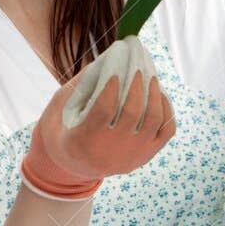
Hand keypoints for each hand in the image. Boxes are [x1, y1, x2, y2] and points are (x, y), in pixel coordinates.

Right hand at [20, 38, 175, 198]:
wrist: (73, 167)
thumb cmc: (63, 131)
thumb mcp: (58, 110)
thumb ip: (80, 85)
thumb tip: (110, 58)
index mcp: (83, 141)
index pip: (103, 111)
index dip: (111, 87)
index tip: (114, 71)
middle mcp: (110, 153)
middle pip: (132, 113)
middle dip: (136, 85)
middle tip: (136, 68)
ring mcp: (131, 156)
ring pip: (153, 121)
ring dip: (155, 95)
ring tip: (150, 78)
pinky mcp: (145, 156)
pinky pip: (166, 131)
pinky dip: (166, 110)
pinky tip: (159, 95)